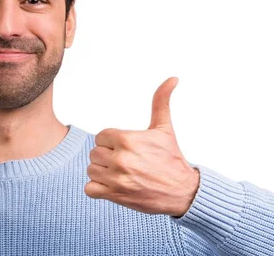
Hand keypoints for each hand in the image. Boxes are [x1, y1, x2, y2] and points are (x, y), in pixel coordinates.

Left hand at [84, 77, 199, 216]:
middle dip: (107, 157)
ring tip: (121, 174)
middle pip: (94, 153)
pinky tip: (113, 186)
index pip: (101, 137)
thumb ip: (161, 101)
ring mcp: (116, 179)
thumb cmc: (172, 159)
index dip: (111, 143)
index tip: (126, 149)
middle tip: (126, 163)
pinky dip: (97, 189)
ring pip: (91, 170)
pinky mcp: (114, 195)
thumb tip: (173, 78)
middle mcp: (120, 159)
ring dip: (102, 173)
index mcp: (127, 139)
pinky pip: (89, 189)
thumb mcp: (164, 128)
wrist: (184, 192)